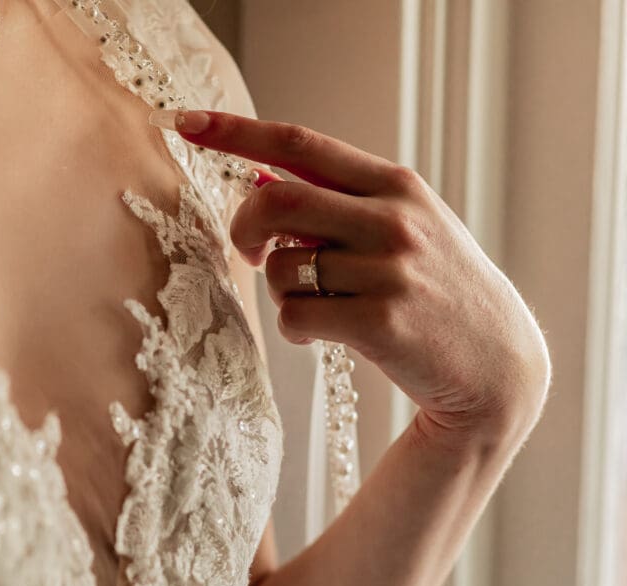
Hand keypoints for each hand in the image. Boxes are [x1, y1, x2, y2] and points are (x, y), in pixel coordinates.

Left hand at [155, 110, 550, 437]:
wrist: (498, 364)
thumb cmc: (436, 290)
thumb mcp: (401, 228)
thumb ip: (336, 201)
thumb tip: (257, 176)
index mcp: (393, 185)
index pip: (300, 142)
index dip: (236, 131)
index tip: (185, 123)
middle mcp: (392, 218)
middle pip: (275, 199)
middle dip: (243, 227)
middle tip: (249, 251)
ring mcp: (389, 269)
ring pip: (281, 267)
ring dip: (278, 289)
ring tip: (314, 303)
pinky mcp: (381, 321)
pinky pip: (294, 316)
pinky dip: (293, 327)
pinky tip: (322, 334)